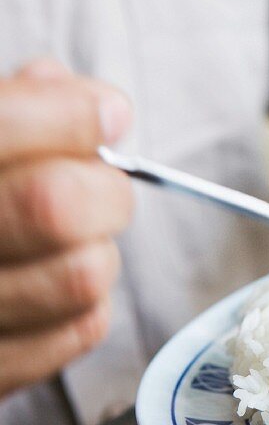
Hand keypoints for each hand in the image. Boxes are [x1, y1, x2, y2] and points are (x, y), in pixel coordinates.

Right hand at [0, 59, 132, 398]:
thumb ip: (3, 108)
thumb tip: (79, 93)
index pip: (1, 128)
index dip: (73, 114)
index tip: (102, 112)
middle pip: (55, 206)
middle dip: (99, 185)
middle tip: (95, 183)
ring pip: (82, 275)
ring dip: (96, 248)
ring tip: (69, 240)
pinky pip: (81, 331)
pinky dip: (87, 303)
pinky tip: (52, 283)